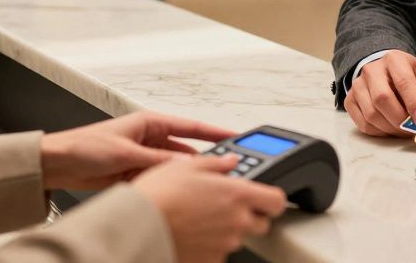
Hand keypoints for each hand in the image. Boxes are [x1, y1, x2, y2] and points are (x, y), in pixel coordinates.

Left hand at [40, 111, 232, 189]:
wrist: (57, 164)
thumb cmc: (84, 147)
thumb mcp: (126, 153)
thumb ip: (158, 161)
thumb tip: (187, 166)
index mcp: (149, 123)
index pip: (190, 127)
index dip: (214, 133)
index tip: (235, 137)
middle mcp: (148, 138)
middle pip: (183, 151)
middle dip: (199, 161)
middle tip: (219, 170)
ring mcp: (142, 157)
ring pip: (171, 169)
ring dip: (178, 177)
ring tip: (193, 186)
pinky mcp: (133, 174)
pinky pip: (156, 180)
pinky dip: (162, 186)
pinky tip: (168, 193)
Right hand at [133, 154, 286, 262]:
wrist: (138, 228)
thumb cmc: (159, 195)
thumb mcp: (188, 166)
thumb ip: (216, 163)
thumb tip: (231, 162)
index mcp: (237, 194)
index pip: (277, 201)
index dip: (272, 199)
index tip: (265, 197)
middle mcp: (236, 222)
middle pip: (262, 223)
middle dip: (249, 215)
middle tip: (227, 207)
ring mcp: (224, 244)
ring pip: (239, 238)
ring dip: (228, 230)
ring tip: (201, 219)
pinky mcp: (210, 261)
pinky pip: (219, 253)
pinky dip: (211, 245)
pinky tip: (193, 234)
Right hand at [344, 50, 415, 136]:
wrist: (387, 73)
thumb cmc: (410, 77)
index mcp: (395, 60)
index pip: (403, 82)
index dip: (413, 103)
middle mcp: (372, 70)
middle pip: (382, 98)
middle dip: (400, 119)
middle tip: (412, 129)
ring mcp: (358, 85)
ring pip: (371, 114)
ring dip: (390, 128)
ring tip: (403, 129)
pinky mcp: (350, 100)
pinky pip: (363, 124)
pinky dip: (379, 132)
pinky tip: (389, 128)